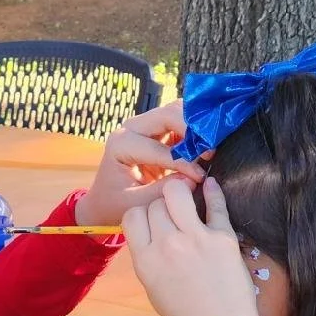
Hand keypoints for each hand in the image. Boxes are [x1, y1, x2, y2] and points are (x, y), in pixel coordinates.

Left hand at [73, 99, 201, 226]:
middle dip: (192, 130)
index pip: (158, 147)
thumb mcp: (136, 204)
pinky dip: (195, 129)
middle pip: (167, 114)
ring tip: (210, 147)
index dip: (182, 161)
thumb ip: (164, 191)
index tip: (200, 177)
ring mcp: (145, 125)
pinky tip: (206, 145)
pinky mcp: (158, 130)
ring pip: (176, 111)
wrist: (105, 201)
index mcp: (121, 144)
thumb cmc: (116, 204)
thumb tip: (195, 178)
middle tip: (210, 152)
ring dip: (195, 126)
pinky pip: (180, 120)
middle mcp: (131, 128)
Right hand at [124, 176, 260, 315]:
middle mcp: (166, 245)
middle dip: (162, 205)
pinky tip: (210, 185)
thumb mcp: (153, 288)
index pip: (133, 215)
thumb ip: (149, 257)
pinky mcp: (223, 238)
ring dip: (180, 191)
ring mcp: (195, 239)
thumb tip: (151, 231)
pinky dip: (213, 191)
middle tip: (174, 213)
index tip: (153, 220)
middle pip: (155, 203)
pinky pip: (216, 205)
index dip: (142, 213)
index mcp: (145, 261)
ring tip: (187, 197)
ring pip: (177, 192)